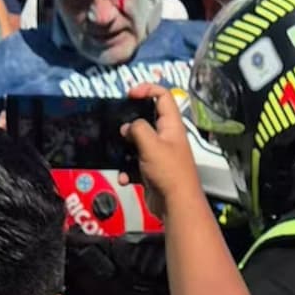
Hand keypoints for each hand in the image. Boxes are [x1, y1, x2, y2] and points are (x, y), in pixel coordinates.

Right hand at [119, 84, 200, 218]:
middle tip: (119, 127)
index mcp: (171, 125)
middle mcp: (166, 137)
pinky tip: (125, 177)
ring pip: (137, 142)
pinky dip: (127, 169)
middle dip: (130, 123)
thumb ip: (137, 129)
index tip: (129, 94)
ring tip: (120, 154)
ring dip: (125, 149)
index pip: (163, 96)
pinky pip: (134, 163)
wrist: (175, 204)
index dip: (147, 89)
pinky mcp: (151, 169)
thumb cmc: (169, 172)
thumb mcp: (151, 144)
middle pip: (146, 119)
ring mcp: (158, 153)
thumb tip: (128, 127)